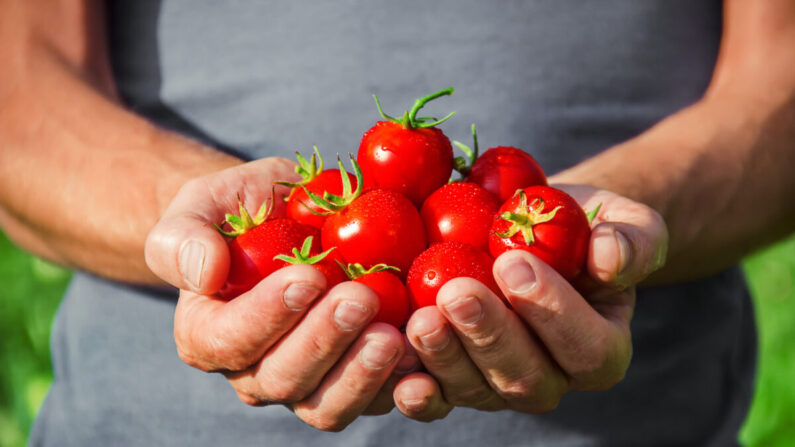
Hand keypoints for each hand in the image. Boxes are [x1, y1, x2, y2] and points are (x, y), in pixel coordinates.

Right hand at [144, 158, 414, 430]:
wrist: (290, 217)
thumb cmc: (239, 211)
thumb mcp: (200, 205)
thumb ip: (181, 237)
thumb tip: (203, 274)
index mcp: (209, 334)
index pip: (228, 340)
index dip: (266, 316)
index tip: (307, 276)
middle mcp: (254, 370)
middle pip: (282, 379)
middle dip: (323, 340)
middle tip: (359, 298)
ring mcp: (308, 380)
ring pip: (327, 404)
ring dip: (361, 374)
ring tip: (393, 335)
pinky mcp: (353, 379)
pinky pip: (373, 399)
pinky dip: (399, 386)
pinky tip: (423, 360)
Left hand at [392, 184, 667, 420]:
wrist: (528, 232)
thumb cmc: (579, 227)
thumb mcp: (620, 221)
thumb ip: (632, 239)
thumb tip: (609, 258)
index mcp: (600, 347)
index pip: (585, 346)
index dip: (551, 311)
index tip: (514, 264)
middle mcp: (551, 378)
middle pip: (525, 377)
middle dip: (488, 335)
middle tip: (456, 292)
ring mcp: (497, 385)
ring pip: (476, 389)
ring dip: (446, 357)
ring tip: (421, 318)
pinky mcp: (455, 381)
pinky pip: (438, 397)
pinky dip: (418, 390)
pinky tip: (401, 372)